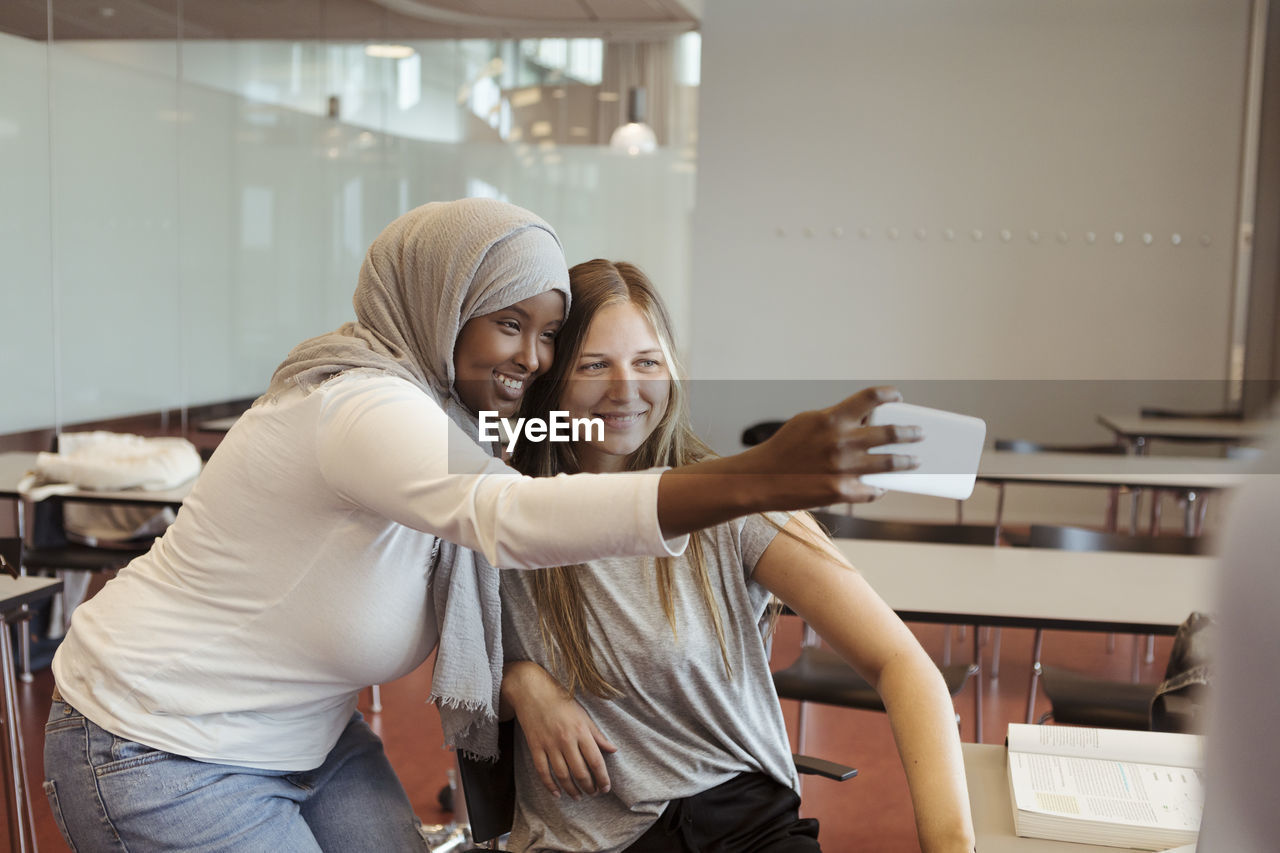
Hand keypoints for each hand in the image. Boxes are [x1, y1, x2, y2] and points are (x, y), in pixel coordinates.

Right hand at [501, 661, 616, 799]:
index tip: (606, 788)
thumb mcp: (583, 715)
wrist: (532, 691)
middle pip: (580, 772)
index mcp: (581, 731)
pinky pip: (543, 771)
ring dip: (572, 790)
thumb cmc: (561, 701)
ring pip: (562, 775)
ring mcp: (549, 744)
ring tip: (578, 796)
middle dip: (589, 787)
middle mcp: (566, 739)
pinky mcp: (535, 747)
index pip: (596, 761)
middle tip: (593, 793)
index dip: (602, 778)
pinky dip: (550, 785)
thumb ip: (597, 735)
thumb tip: (613, 750)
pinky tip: (557, 794)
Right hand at [741, 386, 922, 506]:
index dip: (889, 394)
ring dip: (906, 461)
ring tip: (915, 460)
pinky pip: (872, 490)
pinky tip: (883, 486)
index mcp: (832, 419)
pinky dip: (880, 488)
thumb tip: (866, 420)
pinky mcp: (841, 492)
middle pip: (890, 433)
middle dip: (910, 433)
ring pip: (889, 464)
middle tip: (919, 433)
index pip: (871, 398)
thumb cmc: (785, 448)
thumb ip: (837, 419)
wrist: (761, 478)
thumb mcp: (808, 422)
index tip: (897, 397)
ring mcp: (843, 468)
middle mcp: (841, 442)